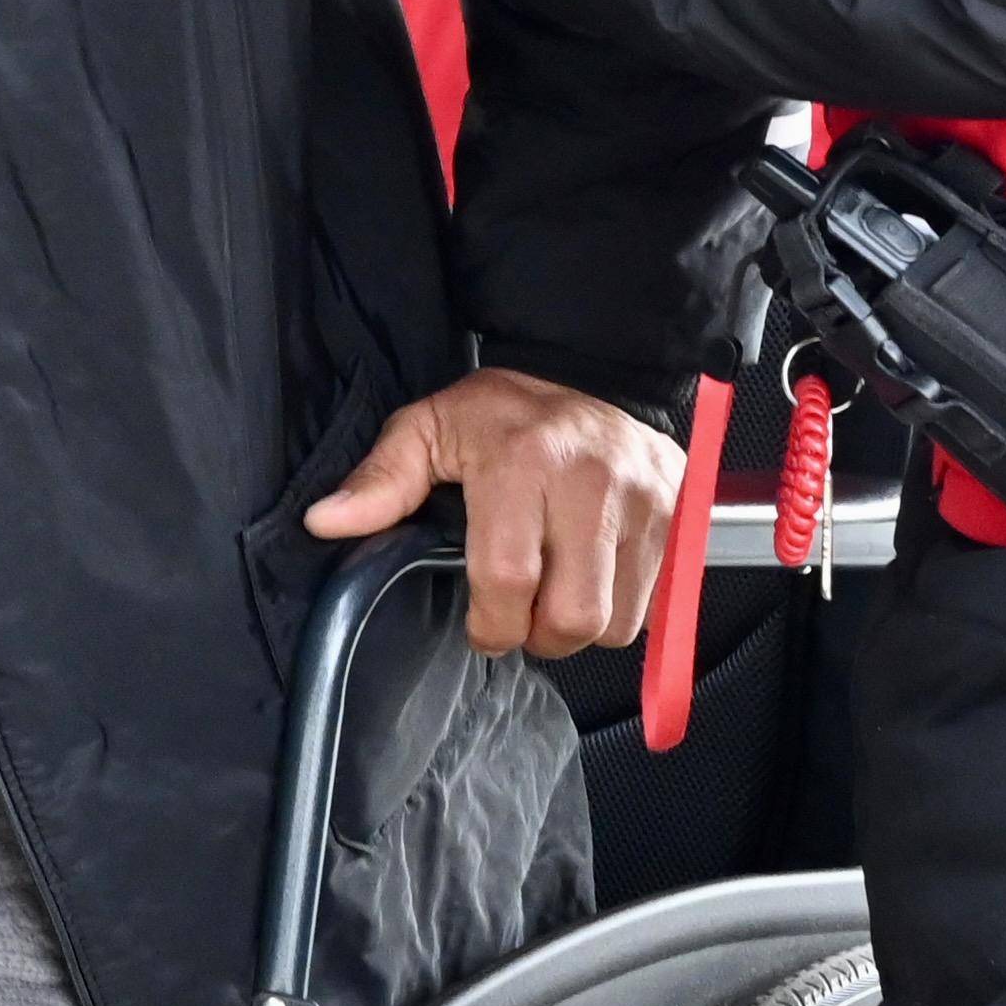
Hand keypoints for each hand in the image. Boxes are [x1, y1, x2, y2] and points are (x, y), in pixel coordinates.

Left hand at [304, 366, 683, 663]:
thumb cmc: (502, 412)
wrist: (593, 370)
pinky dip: (621, 607)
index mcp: (522, 462)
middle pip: (574, 614)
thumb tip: (326, 522)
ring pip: (618, 619)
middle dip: (538, 636)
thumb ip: (381, 480)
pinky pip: (655, 599)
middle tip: (520, 620)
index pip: (508, 578)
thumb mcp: (430, 428)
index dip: (490, 624)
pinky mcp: (680, 512)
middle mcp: (592, 481)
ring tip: (555, 599)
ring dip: (582, 628)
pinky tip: (593, 578)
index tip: (481, 626)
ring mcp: (646, 499)